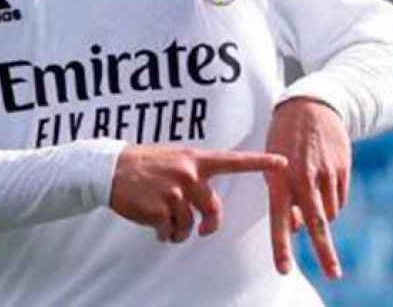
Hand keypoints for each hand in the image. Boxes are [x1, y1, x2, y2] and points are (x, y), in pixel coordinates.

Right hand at [109, 145, 287, 243]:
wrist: (109, 169)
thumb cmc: (143, 164)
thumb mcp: (173, 158)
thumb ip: (194, 172)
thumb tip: (207, 198)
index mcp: (195, 159)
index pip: (234, 161)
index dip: (260, 162)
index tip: (283, 162)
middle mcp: (189, 174)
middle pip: (213, 210)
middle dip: (208, 225)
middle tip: (202, 230)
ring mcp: (174, 191)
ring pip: (190, 226)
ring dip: (179, 231)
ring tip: (165, 222)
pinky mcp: (159, 209)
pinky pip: (170, 232)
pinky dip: (164, 234)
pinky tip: (154, 226)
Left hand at [264, 98, 351, 276]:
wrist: (311, 106)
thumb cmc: (285, 140)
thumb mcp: (273, 165)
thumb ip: (282, 196)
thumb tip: (297, 227)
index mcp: (280, 177)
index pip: (279, 218)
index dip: (281, 245)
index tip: (284, 269)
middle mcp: (303, 177)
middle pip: (318, 223)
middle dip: (325, 252)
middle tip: (333, 274)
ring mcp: (326, 173)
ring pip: (329, 213)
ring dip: (322, 216)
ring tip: (313, 194)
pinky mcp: (343, 168)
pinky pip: (339, 200)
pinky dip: (332, 202)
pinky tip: (324, 183)